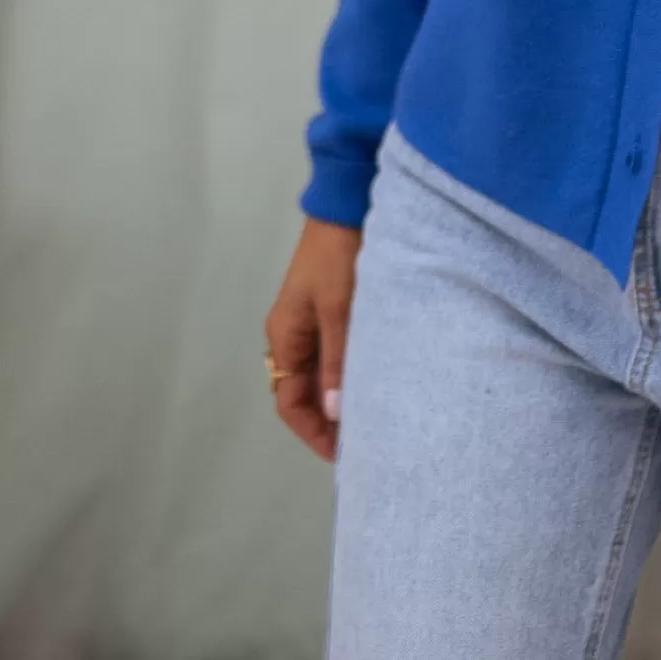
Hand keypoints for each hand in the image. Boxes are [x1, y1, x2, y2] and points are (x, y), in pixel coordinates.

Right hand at [264, 217, 363, 460]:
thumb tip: (336, 414)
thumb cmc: (339, 257)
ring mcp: (312, 325)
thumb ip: (338, 361)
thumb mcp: (340, 311)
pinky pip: (335, 357)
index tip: (344, 454)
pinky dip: (350, 376)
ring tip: (373, 421)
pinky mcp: (331, 313)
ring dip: (341, 399)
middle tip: (365, 444)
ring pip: (321, 377)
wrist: (345, 205)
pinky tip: (375, 385)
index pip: (289, 402)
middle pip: (304, 394)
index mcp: (285, 338)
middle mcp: (293, 336)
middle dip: (328, 422)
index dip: (313, 431)